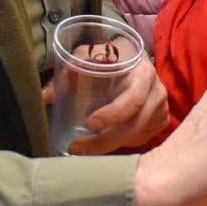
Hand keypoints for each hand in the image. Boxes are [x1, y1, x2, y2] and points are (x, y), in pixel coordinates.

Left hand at [43, 59, 168, 155]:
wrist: (134, 57)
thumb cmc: (111, 57)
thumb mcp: (92, 55)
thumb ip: (69, 71)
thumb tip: (46, 96)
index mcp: (143, 74)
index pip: (134, 99)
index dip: (113, 115)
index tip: (89, 123)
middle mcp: (157, 92)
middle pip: (135, 126)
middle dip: (104, 142)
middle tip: (77, 147)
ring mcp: (161, 109)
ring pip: (138, 137)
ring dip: (111, 147)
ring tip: (85, 150)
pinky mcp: (160, 121)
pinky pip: (142, 140)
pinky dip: (123, 145)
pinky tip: (105, 146)